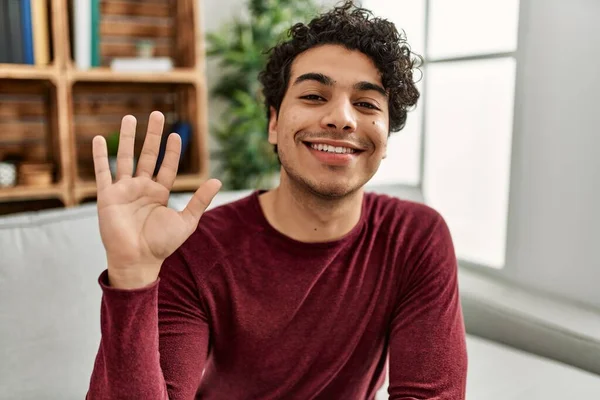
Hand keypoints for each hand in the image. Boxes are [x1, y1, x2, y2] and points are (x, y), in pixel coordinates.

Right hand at [92, 111, 220, 288]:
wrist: (138, 260)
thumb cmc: (162, 245)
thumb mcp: (186, 221)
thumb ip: (200, 200)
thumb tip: (218, 180)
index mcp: (160, 193)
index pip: (167, 166)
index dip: (172, 151)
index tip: (177, 134)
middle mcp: (142, 188)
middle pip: (148, 155)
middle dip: (152, 135)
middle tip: (157, 114)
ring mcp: (124, 190)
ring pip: (126, 158)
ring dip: (127, 138)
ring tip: (129, 117)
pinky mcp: (108, 196)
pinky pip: (102, 172)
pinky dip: (100, 156)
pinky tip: (97, 139)